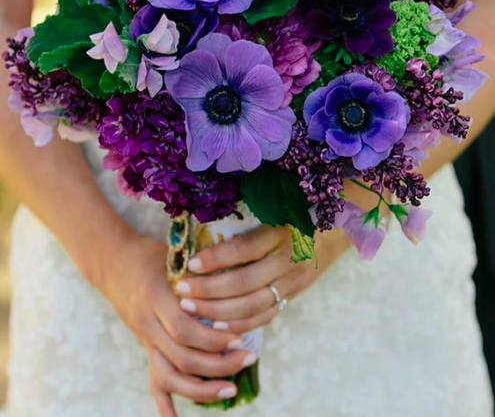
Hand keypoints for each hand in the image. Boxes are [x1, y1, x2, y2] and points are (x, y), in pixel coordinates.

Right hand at [96, 229, 257, 416]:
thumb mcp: (174, 257)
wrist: (112, 261)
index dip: (213, 339)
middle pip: (182, 357)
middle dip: (218, 364)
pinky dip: (164, 404)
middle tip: (247, 359)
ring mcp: (144, 337)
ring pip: (169, 376)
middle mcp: (148, 323)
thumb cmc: (149, 253)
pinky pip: (152, 380)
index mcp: (157, 298)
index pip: (185, 330)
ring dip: (201, 388)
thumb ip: (199, 274)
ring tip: (230, 388)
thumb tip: (237, 284)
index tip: (239, 339)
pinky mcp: (144, 345)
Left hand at [174, 225, 350, 333]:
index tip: (190, 264)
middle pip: (244, 283)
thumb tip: (201, 230)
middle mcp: (289, 259)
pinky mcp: (293, 296)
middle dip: (209, 291)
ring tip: (190, 308)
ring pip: (252, 305)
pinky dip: (239, 324)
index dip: (215, 259)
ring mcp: (293, 281)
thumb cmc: (295, 213)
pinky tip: (216, 325)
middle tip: (181, 290)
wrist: (335, 230)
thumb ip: (246, 220)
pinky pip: (265, 316)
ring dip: (218, 311)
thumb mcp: (275, 209)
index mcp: (282, 232)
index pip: (244, 249)